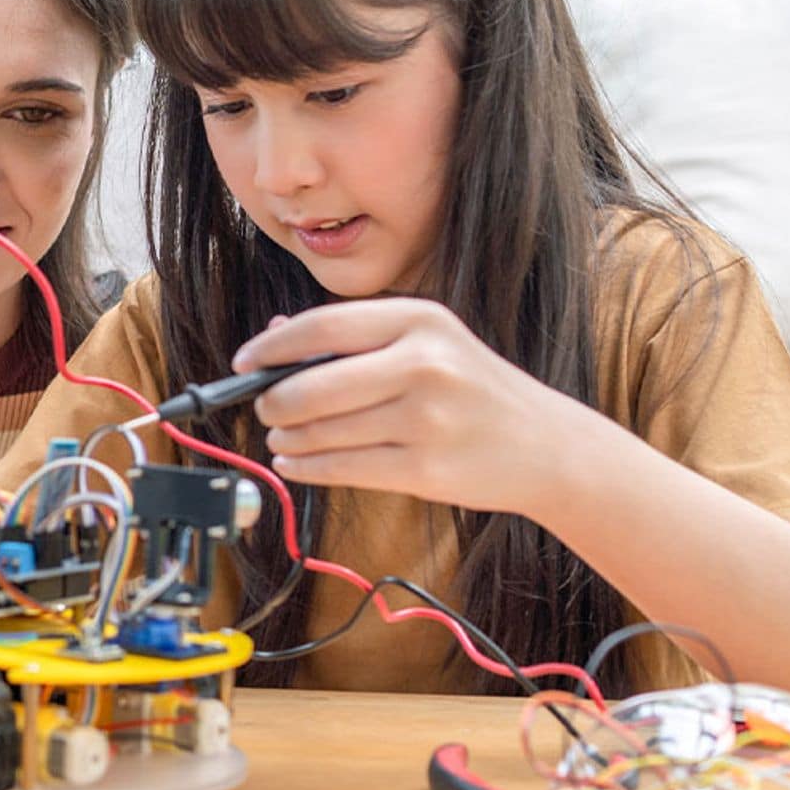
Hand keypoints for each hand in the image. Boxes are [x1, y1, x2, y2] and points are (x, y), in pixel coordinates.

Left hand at [232, 298, 594, 516]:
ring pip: (322, 431)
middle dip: (273, 400)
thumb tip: (274, 336)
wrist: (546, 446)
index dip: (271, 347)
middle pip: (311, 385)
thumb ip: (354, 338)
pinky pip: (342, 469)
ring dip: (288, 439)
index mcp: (419, 319)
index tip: (243, 362)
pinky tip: (296, 463)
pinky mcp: (425, 469)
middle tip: (263, 407)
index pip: (321, 327)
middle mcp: (423, 363)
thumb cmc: (472, 391)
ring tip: (280, 439)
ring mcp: (426, 418)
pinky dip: (307, 468)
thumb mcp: (428, 344)